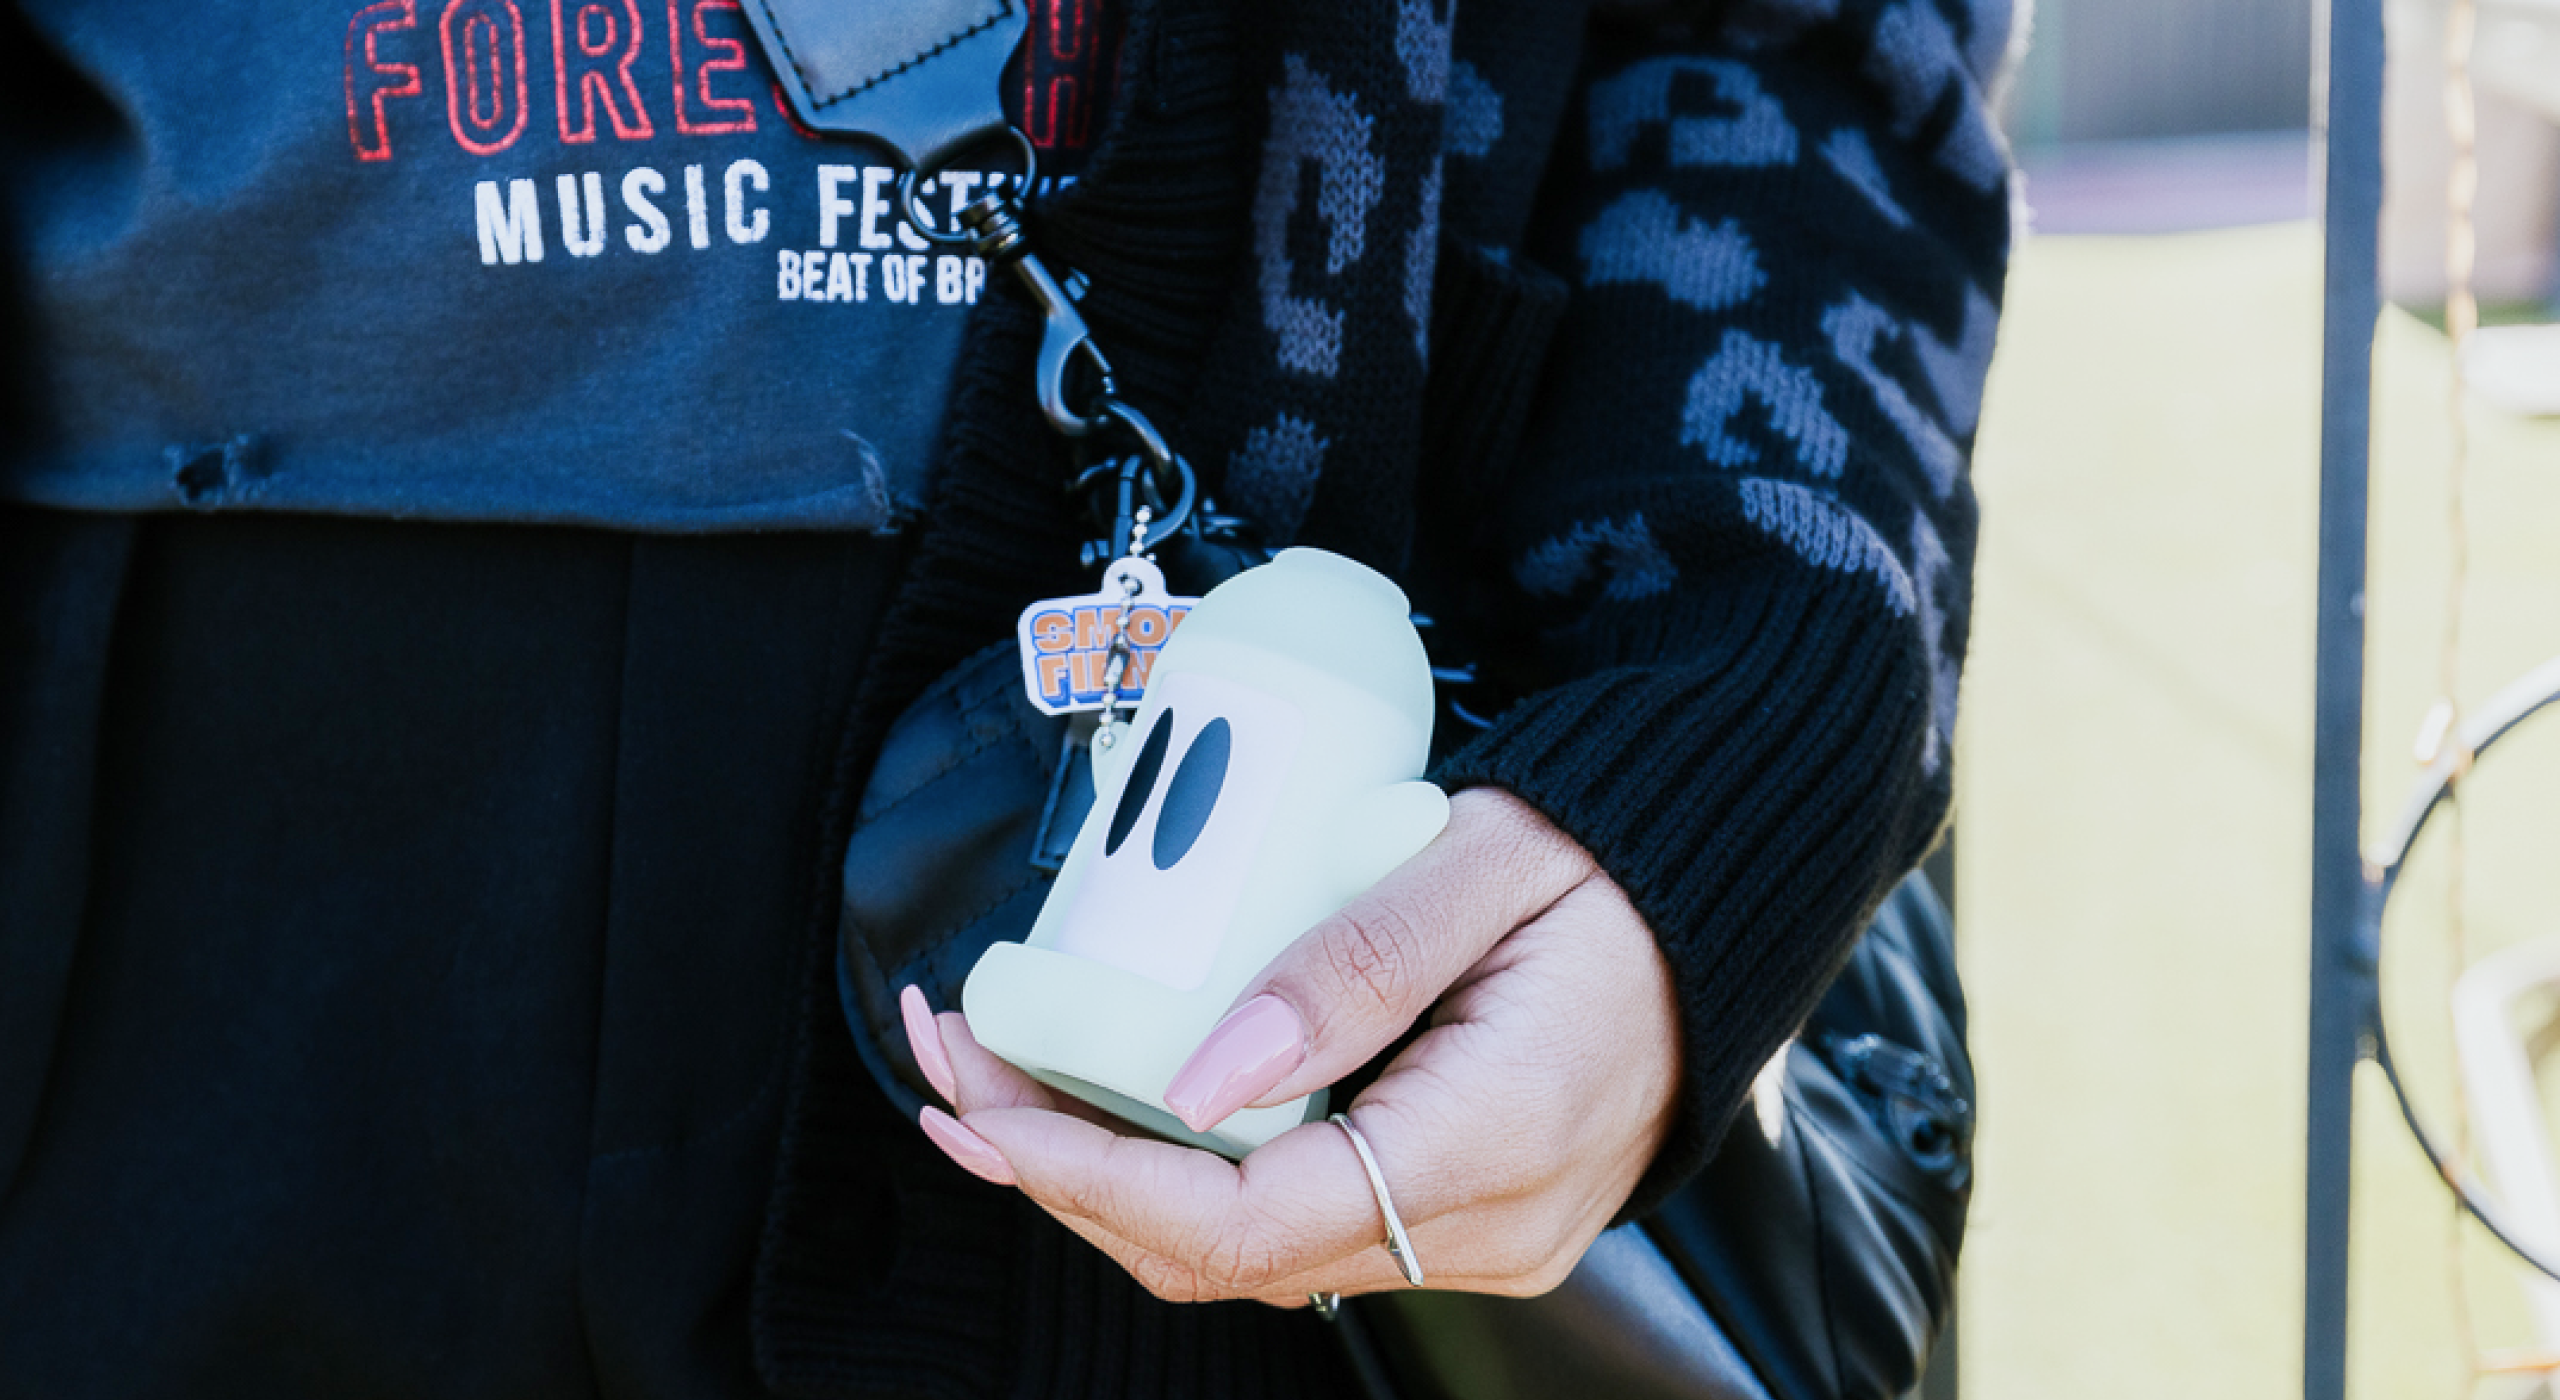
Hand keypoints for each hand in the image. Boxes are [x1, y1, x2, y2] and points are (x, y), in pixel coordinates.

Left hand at [899, 786, 1682, 1303]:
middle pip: (1222, 1256)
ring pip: (1248, 1250)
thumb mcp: (1487, 860)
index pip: (1245, 1223)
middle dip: (1062, 1173)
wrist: (1733, 895)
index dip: (1089, 1179)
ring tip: (1001, 1076)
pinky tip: (1118, 1096)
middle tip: (953, 1069)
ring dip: (1110, 1174)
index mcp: (1494, 1137)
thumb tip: (1198, 1079)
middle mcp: (1486, 1225)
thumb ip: (1352, 964)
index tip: (983, 1107)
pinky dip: (1187, 1169)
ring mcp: (1479, 1234)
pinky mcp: (1462, 1210)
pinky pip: (1296, 1218)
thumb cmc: (1623, 857)